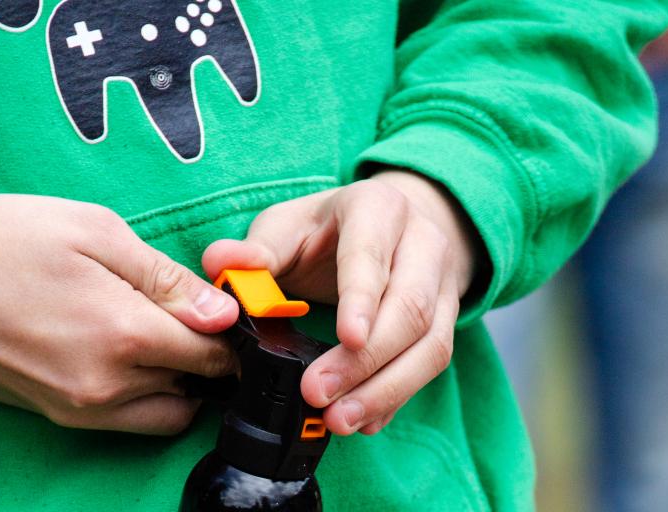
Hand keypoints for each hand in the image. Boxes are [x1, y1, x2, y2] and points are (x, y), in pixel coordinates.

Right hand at [0, 195, 238, 434]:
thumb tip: (222, 313)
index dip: (232, 332)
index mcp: (123, 334)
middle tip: (196, 315)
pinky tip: (133, 353)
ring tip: (165, 334)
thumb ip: (166, 278)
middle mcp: (106, 384)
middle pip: (196, 383)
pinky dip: (149, 397)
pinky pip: (130, 421)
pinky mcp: (59, 415)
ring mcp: (80, 408)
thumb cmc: (4, 240)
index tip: (234, 312)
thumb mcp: (96, 232)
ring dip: (182, 381)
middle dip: (208, 353)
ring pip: (168, 412)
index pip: (213, 353)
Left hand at [202, 170, 478, 434]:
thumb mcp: (287, 227)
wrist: (390, 229)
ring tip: (340, 419)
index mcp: (378, 208)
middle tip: (317, 393)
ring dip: (386, 389)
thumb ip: (255, 250)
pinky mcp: (447, 320)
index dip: (362, 297)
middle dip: (366, 360)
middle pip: (410, 307)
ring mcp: (441, 284)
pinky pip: (433, 364)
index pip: (373, 253)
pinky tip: (365, 420)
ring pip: (431, 343)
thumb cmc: (328, 230)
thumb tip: (220, 264)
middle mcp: (421, 243)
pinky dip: (398, 397)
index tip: (347, 338)